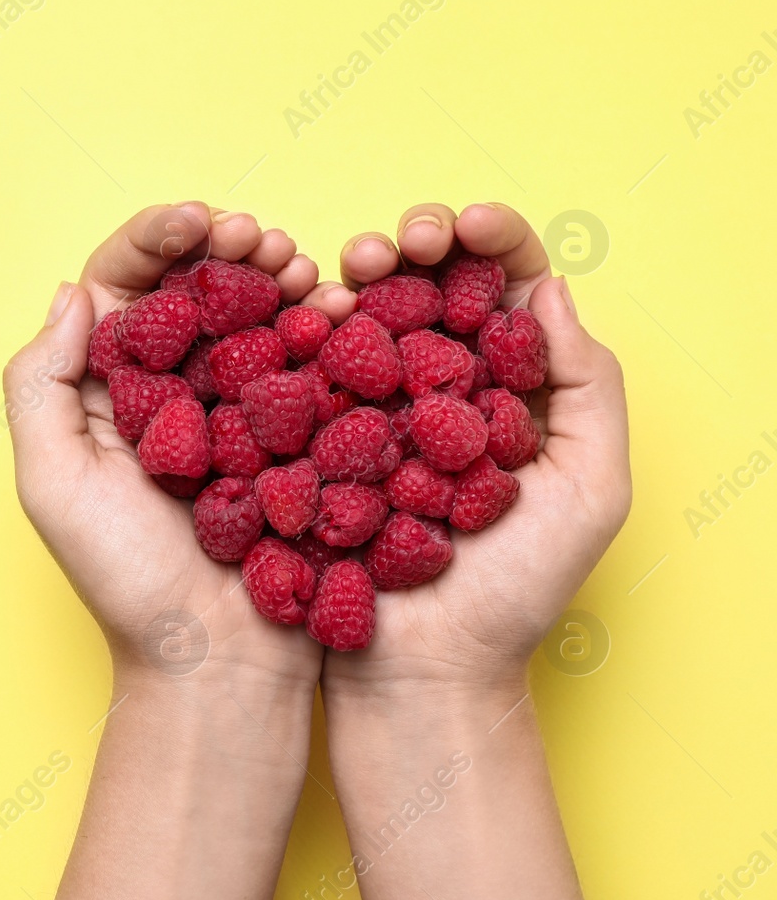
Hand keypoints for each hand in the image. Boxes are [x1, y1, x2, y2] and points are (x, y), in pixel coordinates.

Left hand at [2, 202, 324, 689]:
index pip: (123, 285)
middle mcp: (168, 388)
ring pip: (254, 312)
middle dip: (227, 244)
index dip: (157, 238)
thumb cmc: (127, 584)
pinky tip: (338, 303)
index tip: (198, 220)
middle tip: (263, 237)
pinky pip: (308, 362)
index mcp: (104, 389)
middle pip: (194, 286)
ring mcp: (237, 409)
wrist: (220, 664)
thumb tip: (70, 291)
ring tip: (300, 264)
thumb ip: (40, 384)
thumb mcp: (53, 486)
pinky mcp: (295, 434)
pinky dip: (324, 322)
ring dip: (277, 272)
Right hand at [308, 201, 631, 692]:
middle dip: (418, 242)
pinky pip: (314, 367)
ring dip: (362, 270)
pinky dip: (312, 323)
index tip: (469, 228)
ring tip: (354, 262)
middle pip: (434, 288)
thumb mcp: (587, 492)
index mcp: (514, 392)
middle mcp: (444, 391)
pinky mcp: (316, 438)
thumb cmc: (512, 595)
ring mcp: (375, 413)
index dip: (492, 242)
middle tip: (403, 239)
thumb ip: (586, 391)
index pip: (510, 291)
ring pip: (371, 314)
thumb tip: (550, 292)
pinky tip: (312, 306)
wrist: (419, 671)